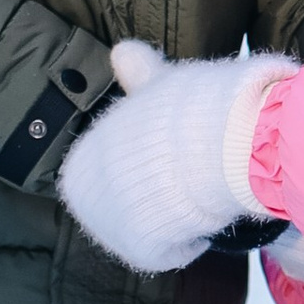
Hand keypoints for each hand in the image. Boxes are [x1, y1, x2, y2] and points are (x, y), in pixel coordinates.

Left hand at [59, 41, 297, 272]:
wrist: (220, 143)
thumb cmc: (192, 108)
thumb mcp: (160, 83)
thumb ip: (139, 73)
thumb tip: (121, 51)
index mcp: (83, 158)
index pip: (111, 172)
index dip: (148, 164)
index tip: (173, 154)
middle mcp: (86, 193)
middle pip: (130, 203)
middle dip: (158, 195)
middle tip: (191, 174)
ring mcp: (109, 224)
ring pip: (148, 228)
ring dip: (173, 219)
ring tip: (198, 195)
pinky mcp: (138, 248)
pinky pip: (166, 252)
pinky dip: (185, 243)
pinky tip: (201, 222)